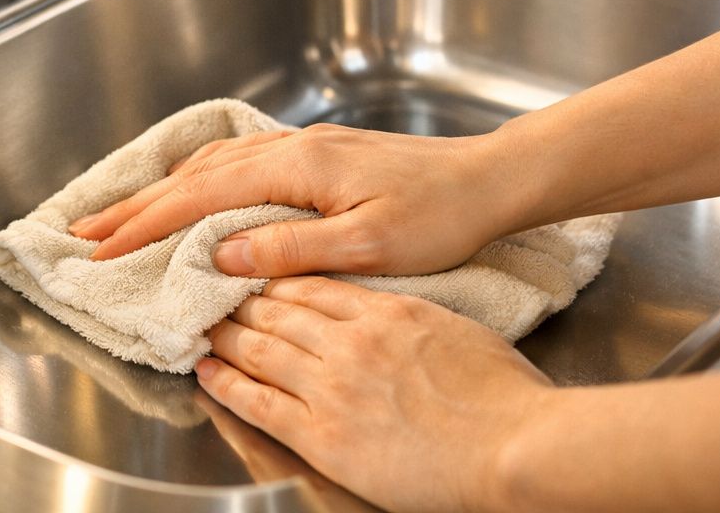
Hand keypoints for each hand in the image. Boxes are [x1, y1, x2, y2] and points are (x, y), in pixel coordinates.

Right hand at [70, 123, 524, 276]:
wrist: (490, 179)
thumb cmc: (442, 214)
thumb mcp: (369, 242)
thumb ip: (292, 247)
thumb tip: (222, 255)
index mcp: (295, 167)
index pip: (199, 198)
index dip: (146, 225)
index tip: (102, 250)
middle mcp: (289, 149)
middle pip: (192, 175)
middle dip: (134, 205)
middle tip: (82, 230)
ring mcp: (299, 148)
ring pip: (209, 165)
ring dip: (159, 190)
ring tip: (120, 215)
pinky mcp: (313, 154)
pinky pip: (234, 162)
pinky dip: (195, 179)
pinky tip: (189, 190)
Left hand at [196, 277, 548, 512]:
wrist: (516, 446)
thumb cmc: (505, 396)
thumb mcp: (455, 330)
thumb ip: (410, 318)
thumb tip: (391, 317)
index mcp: (385, 312)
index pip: (312, 285)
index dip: (275, 277)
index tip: (254, 273)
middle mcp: (350, 342)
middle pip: (277, 310)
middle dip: (239, 300)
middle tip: (214, 293)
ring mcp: (332, 387)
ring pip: (260, 348)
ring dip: (225, 335)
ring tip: (203, 326)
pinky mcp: (323, 434)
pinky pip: (258, 400)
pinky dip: (225, 382)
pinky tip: (206, 370)